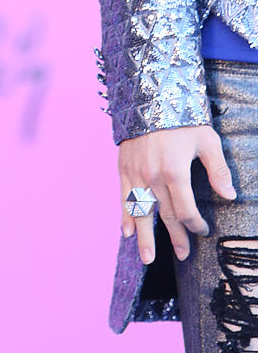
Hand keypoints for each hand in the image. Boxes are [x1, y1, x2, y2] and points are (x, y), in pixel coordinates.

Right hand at [119, 124, 235, 263]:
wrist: (148, 93)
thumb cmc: (182, 117)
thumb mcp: (207, 139)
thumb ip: (218, 170)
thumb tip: (230, 196)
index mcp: (174, 171)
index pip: (186, 210)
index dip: (196, 224)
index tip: (203, 230)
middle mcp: (152, 176)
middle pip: (165, 215)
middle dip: (176, 237)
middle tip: (184, 255)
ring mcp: (135, 173)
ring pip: (141, 212)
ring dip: (145, 237)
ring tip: (148, 259)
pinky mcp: (123, 167)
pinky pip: (123, 196)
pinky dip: (125, 215)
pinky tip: (126, 232)